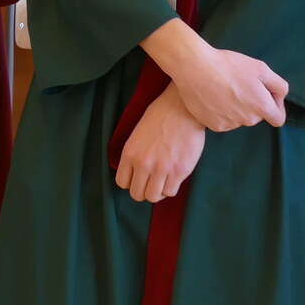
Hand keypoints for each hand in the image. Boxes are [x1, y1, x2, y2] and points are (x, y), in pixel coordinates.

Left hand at [115, 86, 205, 202]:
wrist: (182, 107)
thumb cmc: (161, 116)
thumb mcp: (138, 134)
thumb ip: (135, 155)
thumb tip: (137, 173)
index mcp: (130, 153)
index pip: (122, 182)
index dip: (131, 183)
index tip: (139, 179)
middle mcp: (143, 163)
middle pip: (137, 194)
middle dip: (144, 190)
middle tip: (152, 183)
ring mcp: (162, 168)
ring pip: (154, 197)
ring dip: (158, 191)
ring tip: (163, 180)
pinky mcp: (180, 171)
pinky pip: (171, 191)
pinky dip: (171, 188)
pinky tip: (174, 177)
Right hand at [150, 21, 287, 131]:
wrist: (194, 68)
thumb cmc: (228, 65)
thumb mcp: (260, 67)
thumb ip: (278, 85)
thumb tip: (280, 97)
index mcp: (261, 106)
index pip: (279, 119)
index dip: (276, 107)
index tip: (265, 94)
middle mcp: (248, 120)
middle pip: (257, 116)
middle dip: (253, 103)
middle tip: (239, 85)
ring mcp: (230, 124)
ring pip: (240, 118)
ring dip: (236, 107)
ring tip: (223, 88)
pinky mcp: (214, 126)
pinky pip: (224, 121)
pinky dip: (221, 111)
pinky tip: (213, 96)